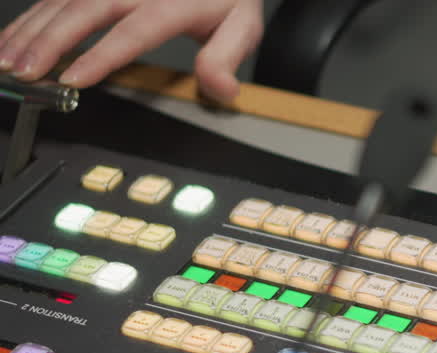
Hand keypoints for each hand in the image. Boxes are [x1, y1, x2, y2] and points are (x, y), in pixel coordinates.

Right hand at [0, 0, 263, 102]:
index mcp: (172, 2)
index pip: (134, 31)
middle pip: (86, 10)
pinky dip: (30, 18)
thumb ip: (226, 57)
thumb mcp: (242, 27)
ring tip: (7, 61)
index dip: (102, 55)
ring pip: (62, 1)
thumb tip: (221, 89)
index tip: (74, 79)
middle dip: (50, 41)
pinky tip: (11, 39)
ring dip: (30, 30)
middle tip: (25, 72)